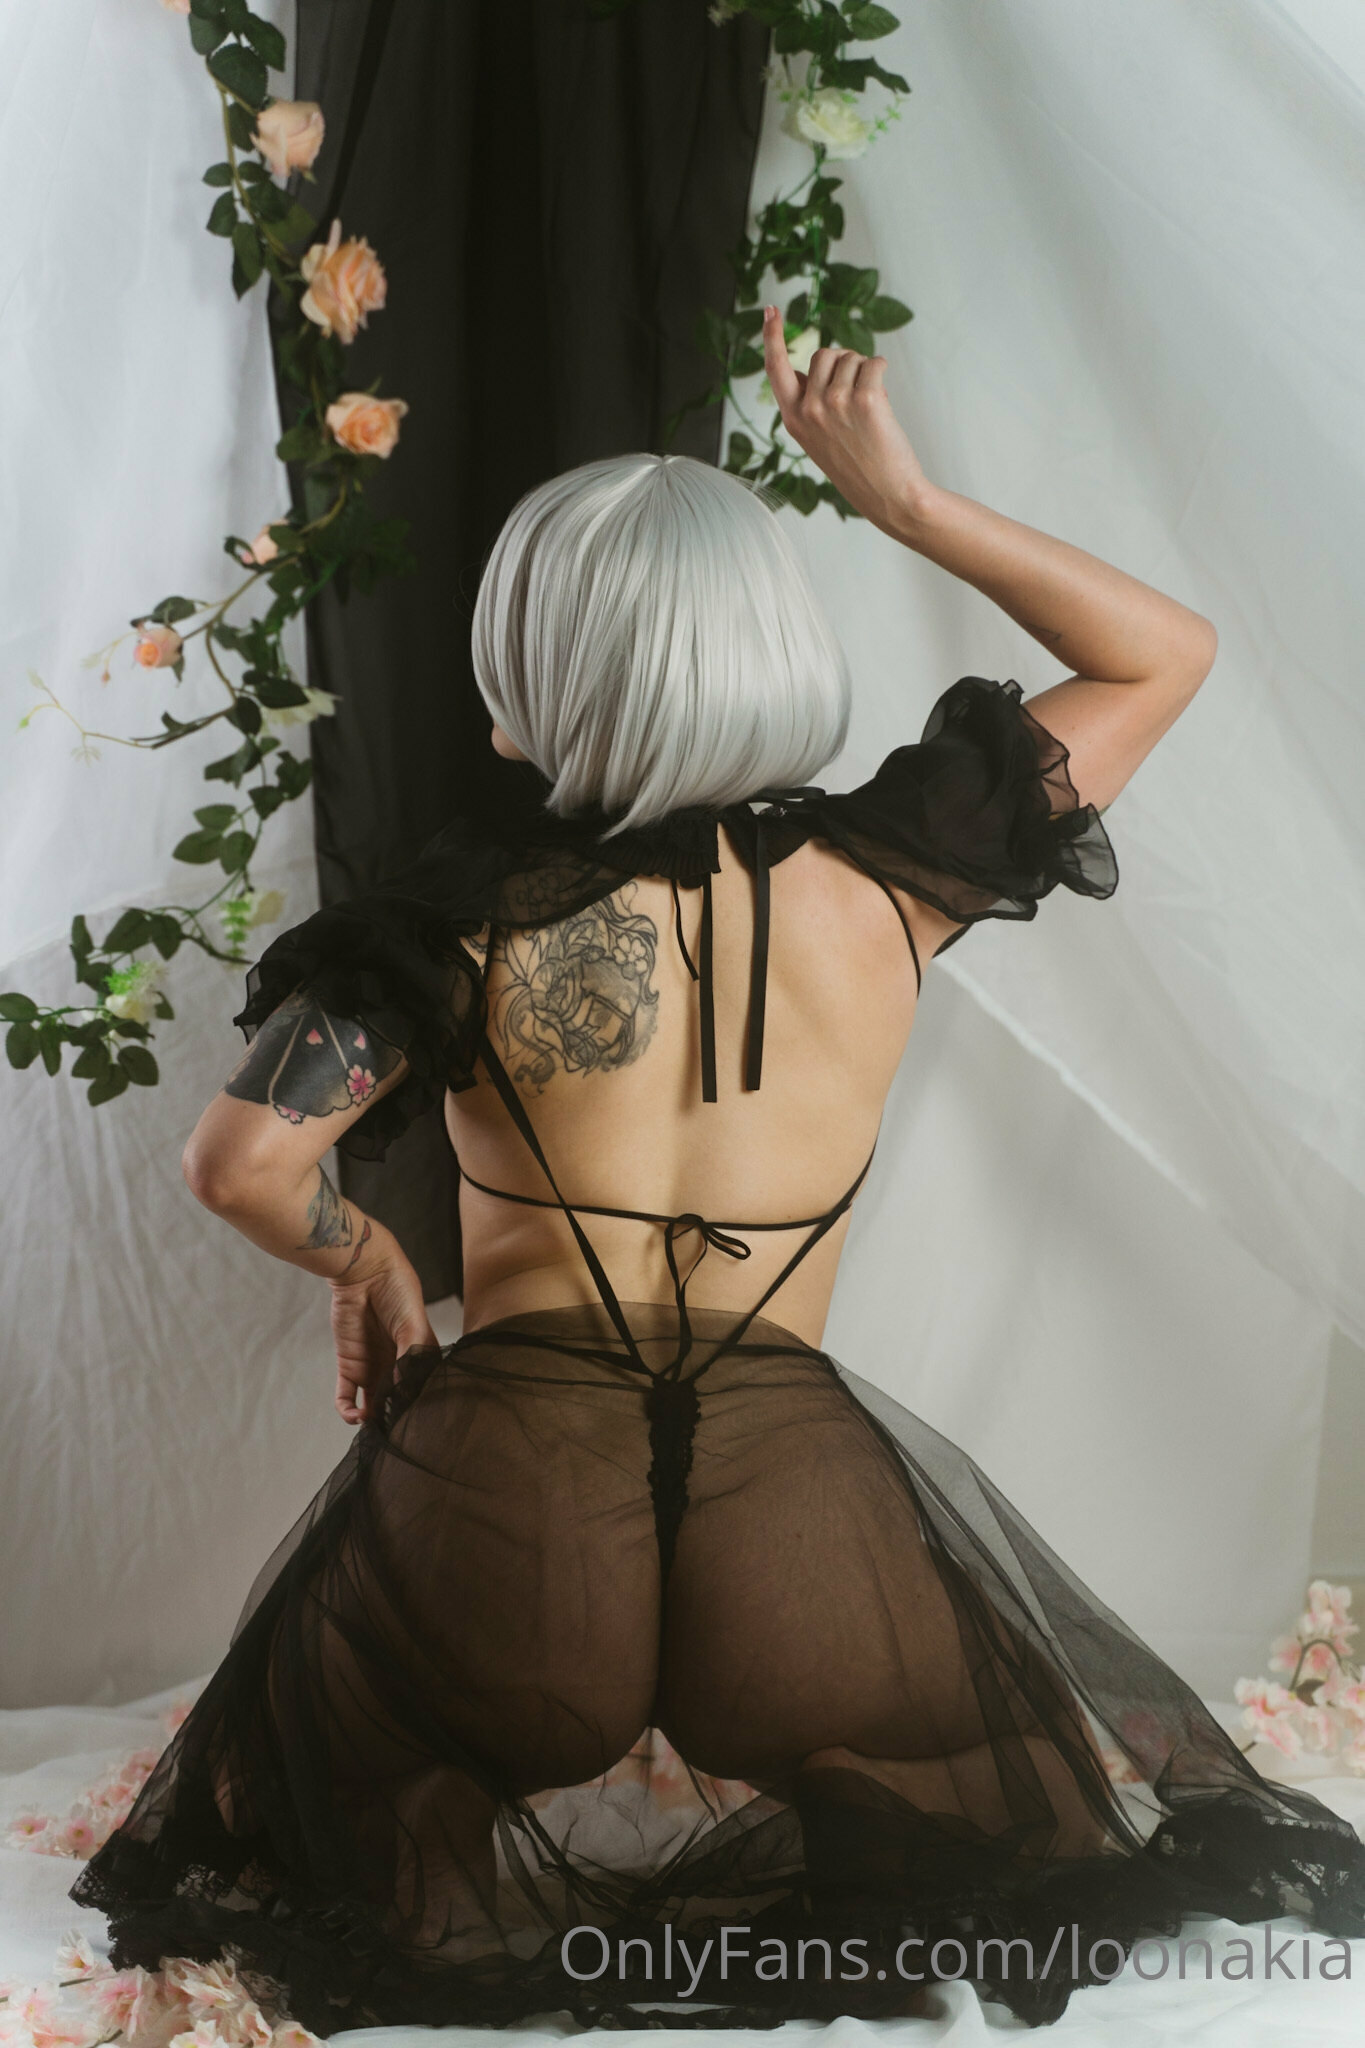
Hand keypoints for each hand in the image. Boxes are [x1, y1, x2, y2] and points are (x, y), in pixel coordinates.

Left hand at [328, 1230, 437, 1426]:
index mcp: (419, 1355)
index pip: (420, 1387)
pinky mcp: (349, 1365)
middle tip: (394, 1431)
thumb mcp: (413, 1323)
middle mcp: (396, 1365)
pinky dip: (348, 1410)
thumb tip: (402, 1387)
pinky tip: (354, 1416)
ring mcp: (372, 1367)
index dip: (418, 1405)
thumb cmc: (398, 1291)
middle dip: (394, 1418)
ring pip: (372, 1404)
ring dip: (372, 1420)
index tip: (416, 1422)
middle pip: (396, 1400)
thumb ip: (411, 1356)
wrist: (364, 1271)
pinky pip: (347, 1394)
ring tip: (373, 1426)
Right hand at [761, 305, 932, 536]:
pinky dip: (881, 372)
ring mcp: (836, 403)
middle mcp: (809, 409)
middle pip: (823, 354)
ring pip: (850, 358)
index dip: (772, 336)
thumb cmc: (856, 465)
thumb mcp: (818, 437)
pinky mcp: (867, 399)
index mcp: (793, 418)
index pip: (776, 368)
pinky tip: (884, 399)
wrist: (888, 495)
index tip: (770, 309)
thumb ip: (809, 402)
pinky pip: (874, 363)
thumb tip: (814, 364)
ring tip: (868, 406)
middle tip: (854, 394)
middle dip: (842, 364)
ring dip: (864, 372)